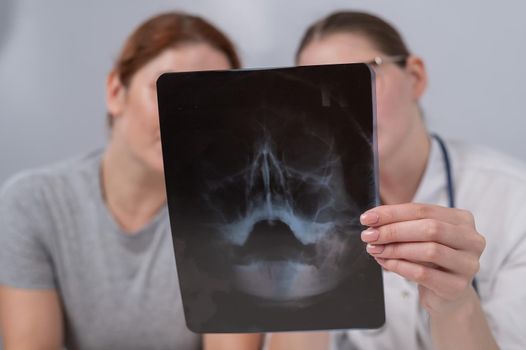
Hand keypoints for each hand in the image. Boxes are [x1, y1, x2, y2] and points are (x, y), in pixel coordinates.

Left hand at [360, 203, 485, 315]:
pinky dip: (400, 267)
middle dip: (393, 231)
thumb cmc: (431, 260)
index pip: (422, 210)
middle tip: (369, 235)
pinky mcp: (458, 286)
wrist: (446, 295)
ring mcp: (468, 264)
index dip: (392, 213)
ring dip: (395, 249)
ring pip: (429, 250)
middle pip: (429, 228)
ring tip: (375, 250)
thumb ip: (401, 225)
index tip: (367, 218)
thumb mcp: (418, 237)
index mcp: (461, 220)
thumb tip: (372, 221)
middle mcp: (471, 239)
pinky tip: (386, 263)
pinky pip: (424, 274)